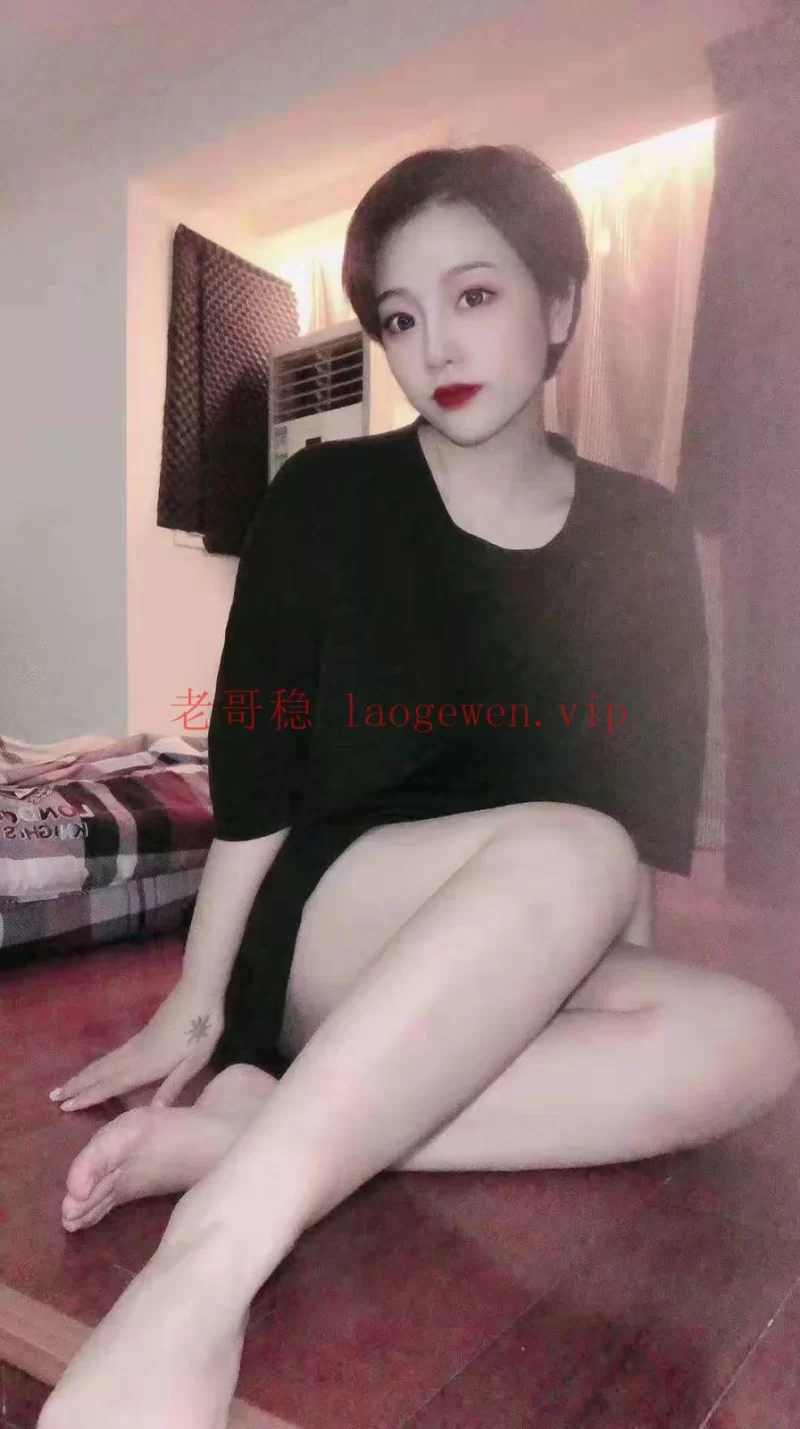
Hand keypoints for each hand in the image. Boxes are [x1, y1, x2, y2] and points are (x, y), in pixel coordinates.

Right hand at [49, 978, 224, 1111]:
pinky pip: (111, 1055)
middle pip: (100, 1073)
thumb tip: (155, 1111)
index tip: (65, 1106)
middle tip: (52, 1097)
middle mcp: (135, 1055)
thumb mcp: (195, 1061)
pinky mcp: (140, 1036)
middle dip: (76, 1086)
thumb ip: (175, 1085)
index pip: (112, 1084)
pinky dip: (97, 1065)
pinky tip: (96, 1069)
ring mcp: (136, 1044)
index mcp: (147, 1065)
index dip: (89, 1096)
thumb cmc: (201, 1028)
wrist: (199, 991)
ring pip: (103, 1063)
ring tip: (65, 1085)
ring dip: (83, 1075)